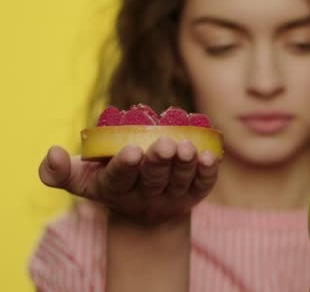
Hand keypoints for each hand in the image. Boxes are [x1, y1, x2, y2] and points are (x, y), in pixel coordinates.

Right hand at [38, 137, 220, 223]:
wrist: (146, 212)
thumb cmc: (111, 182)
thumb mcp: (83, 180)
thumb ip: (60, 171)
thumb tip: (52, 153)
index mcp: (117, 188)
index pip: (119, 178)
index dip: (125, 166)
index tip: (130, 151)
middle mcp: (145, 195)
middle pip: (153, 179)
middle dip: (159, 161)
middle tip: (165, 145)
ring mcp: (173, 195)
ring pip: (180, 180)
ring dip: (185, 164)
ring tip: (188, 148)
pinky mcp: (195, 193)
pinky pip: (203, 183)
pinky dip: (208, 171)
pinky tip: (210, 155)